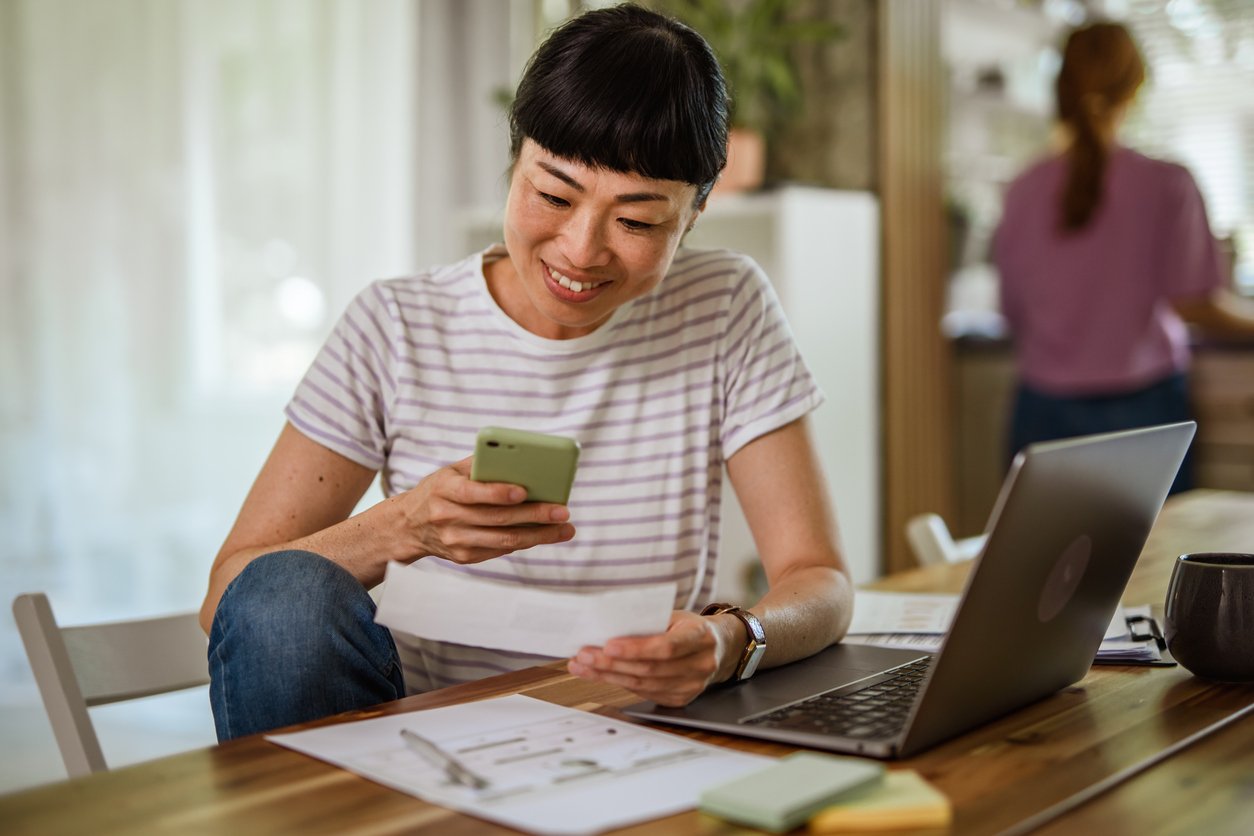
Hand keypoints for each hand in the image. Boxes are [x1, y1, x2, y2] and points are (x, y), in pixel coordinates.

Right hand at [396, 456, 574, 563]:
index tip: (524, 491)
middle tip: (562, 512)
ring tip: (564, 529)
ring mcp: (456, 541)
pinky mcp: (464, 557)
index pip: (472, 492)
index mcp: (444, 490)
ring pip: (504, 540)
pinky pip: (500, 550)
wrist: (408, 526)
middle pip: (497, 519)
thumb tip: (521, 459)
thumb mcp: (450, 471)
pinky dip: (525, 541)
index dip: (498, 492)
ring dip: (538, 535)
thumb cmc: (439, 491)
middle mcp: (448, 518)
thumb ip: (481, 464)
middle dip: (534, 516)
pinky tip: (544, 535)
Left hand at [567, 611, 722, 706]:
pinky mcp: (681, 699)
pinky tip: (601, 675)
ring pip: (643, 686)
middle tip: (584, 655)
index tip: (607, 645)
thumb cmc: (688, 627)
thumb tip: (607, 627)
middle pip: (650, 669)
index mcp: (701, 636)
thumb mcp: (674, 615)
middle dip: (611, 663)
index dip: (636, 648)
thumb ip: (649, 621)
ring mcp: (692, 686)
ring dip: (608, 676)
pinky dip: (619, 684)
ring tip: (583, 666)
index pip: (666, 647)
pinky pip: (645, 694)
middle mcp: (700, 664)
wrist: (717, 647)